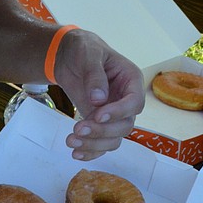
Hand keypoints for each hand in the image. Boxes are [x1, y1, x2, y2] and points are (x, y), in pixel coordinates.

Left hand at [53, 29, 144, 160]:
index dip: (119, 112)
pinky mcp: (101, 124)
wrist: (69, 57)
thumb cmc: (83, 49)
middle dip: (102, 131)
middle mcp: (126, 100)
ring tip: (71, 141)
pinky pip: (102, 144)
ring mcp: (114, 115)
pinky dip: (91, 152)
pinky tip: (76, 153)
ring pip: (114, 139)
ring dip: (94, 145)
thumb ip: (94, 74)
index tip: (98, 115)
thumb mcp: (88, 54)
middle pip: (125, 125)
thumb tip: (98, 99)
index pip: (134, 102)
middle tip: (78, 129)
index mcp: (131, 80)